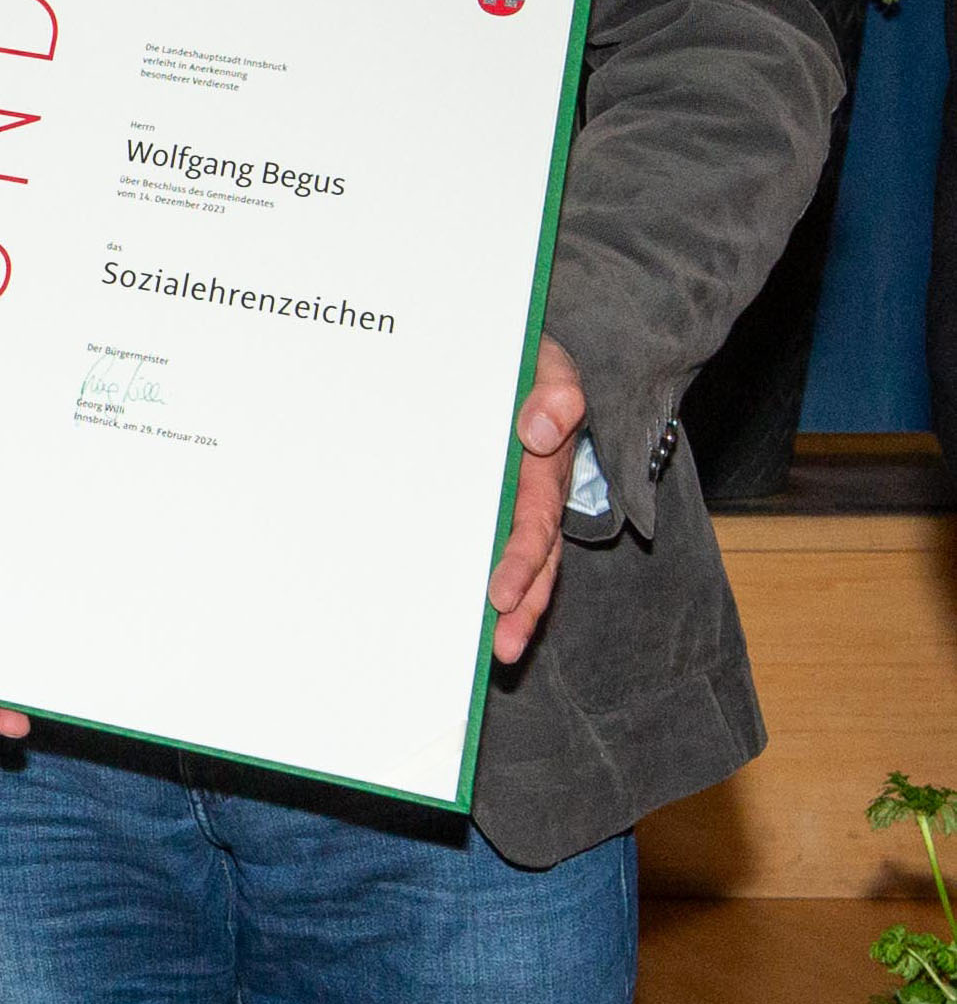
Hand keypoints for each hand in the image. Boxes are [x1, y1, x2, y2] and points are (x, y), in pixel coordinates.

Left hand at [489, 334, 584, 663]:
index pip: (535, 527)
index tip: (502, 596)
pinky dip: (471, 571)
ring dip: (502, 605)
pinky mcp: (486, 497)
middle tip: (502, 650)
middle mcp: (530, 495)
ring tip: (484, 651)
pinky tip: (447, 602)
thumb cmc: (533, 362)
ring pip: (510, 561)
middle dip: (522, 609)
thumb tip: (540, 430)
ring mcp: (510, 500)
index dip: (522, 564)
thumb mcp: (550, 367)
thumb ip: (556, 393)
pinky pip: (480, 538)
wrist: (516, 353)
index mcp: (543, 470)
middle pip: (531, 562)